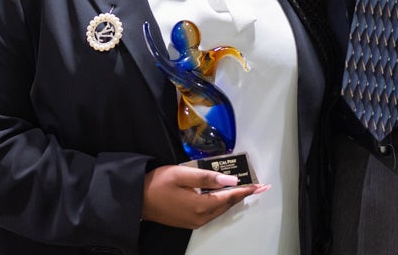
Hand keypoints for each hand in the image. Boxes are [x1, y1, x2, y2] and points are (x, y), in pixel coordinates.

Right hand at [141, 164, 268, 228]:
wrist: (137, 200)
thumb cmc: (159, 183)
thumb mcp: (182, 174)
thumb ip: (207, 177)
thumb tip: (230, 180)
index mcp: (200, 206)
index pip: (229, 197)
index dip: (245, 190)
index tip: (259, 185)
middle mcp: (200, 217)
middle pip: (227, 205)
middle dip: (243, 195)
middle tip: (259, 187)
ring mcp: (194, 222)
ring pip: (220, 210)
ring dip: (233, 199)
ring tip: (246, 190)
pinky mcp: (189, 222)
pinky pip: (212, 213)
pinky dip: (222, 204)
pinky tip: (225, 196)